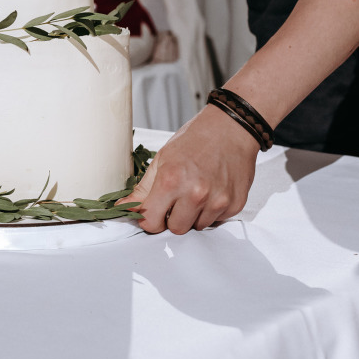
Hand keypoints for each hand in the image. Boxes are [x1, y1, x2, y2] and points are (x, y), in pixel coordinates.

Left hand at [122, 105, 258, 232]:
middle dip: (173, 218)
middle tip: (177, 198)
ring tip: (197, 190)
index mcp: (171, 181)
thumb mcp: (162, 159)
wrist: (231, 128)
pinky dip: (212, 210)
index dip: (149, 219)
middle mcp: (195, 194)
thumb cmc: (196, 139)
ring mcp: (217, 201)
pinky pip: (216, 221)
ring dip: (194, 214)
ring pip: (197, 227)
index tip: (152, 213)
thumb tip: (123, 207)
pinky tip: (212, 190)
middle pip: (176, 229)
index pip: (151, 222)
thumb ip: (143, 189)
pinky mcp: (234, 205)